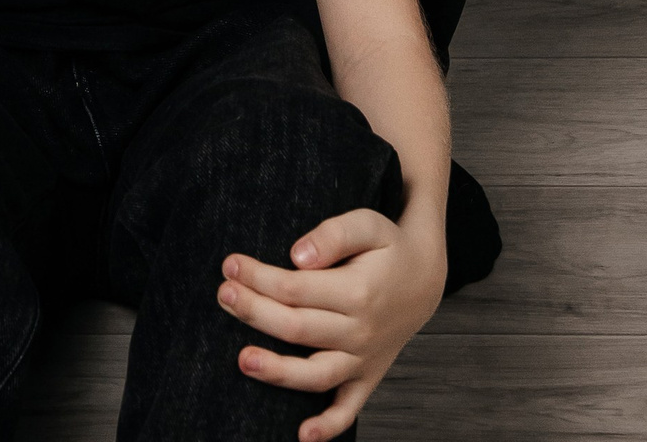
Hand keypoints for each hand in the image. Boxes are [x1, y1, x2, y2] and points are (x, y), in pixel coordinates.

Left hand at [218, 204, 445, 440]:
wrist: (424, 280)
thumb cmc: (387, 248)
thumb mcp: (368, 224)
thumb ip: (333, 234)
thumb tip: (297, 256)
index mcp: (358, 291)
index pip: (297, 287)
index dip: (259, 277)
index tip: (230, 264)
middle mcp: (360, 331)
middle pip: (298, 328)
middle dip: (255, 312)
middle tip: (222, 294)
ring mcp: (363, 360)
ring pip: (316, 374)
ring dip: (277, 372)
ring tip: (242, 360)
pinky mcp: (367, 378)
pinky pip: (348, 410)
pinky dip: (328, 426)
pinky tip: (302, 434)